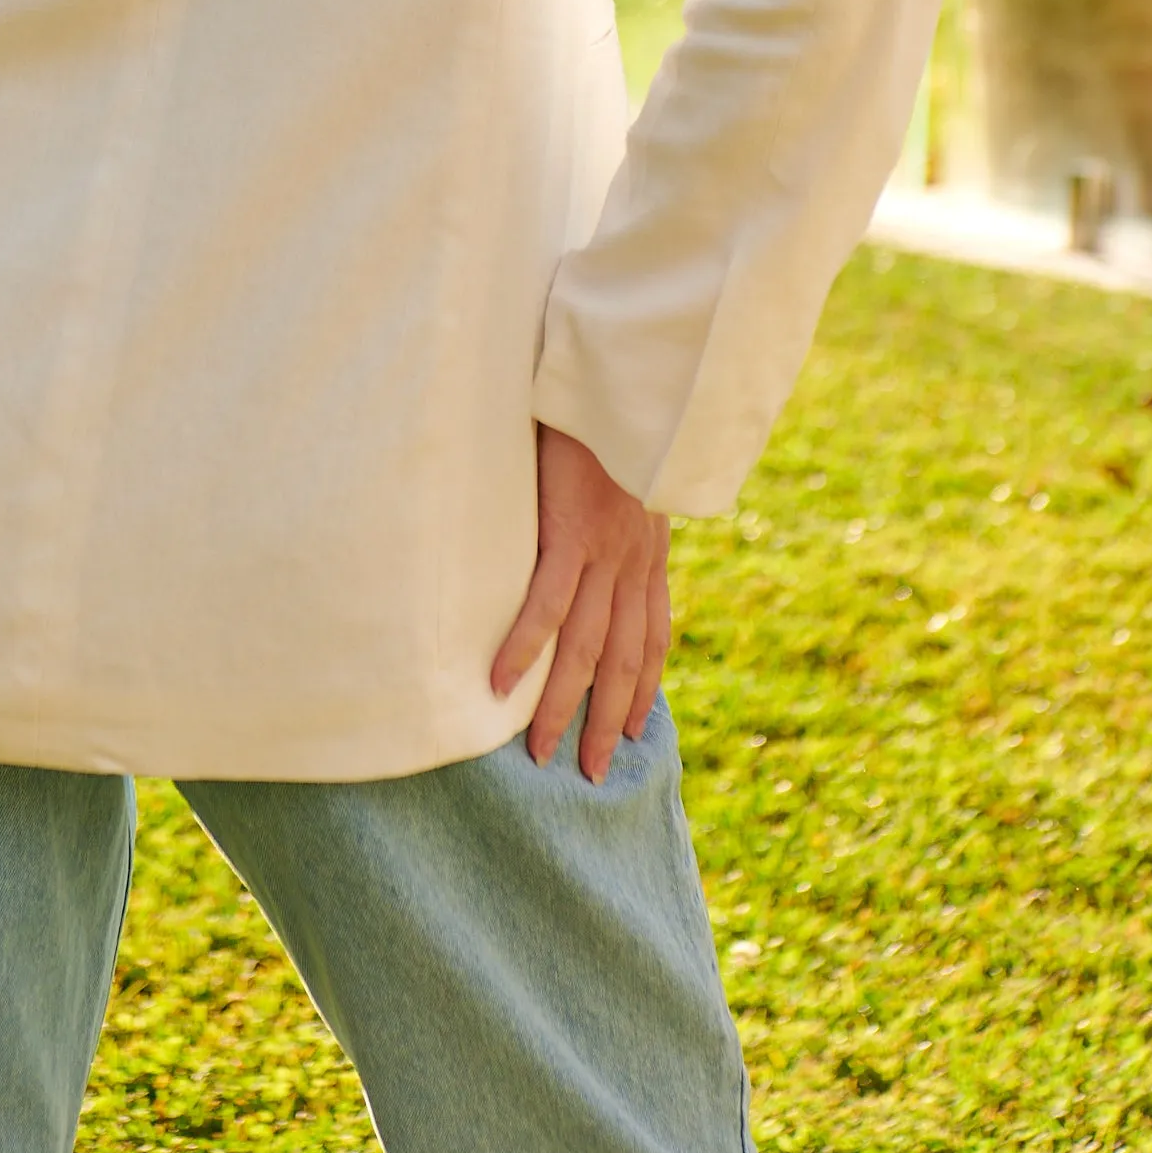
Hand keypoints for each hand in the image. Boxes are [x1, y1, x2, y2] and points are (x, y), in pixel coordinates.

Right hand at [490, 426, 670, 781]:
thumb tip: (602, 522)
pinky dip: (524, 648)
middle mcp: (635, 561)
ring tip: (543, 751)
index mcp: (650, 549)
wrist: (621, 380)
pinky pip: (546, 604)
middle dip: (608, 720)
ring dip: (565, 705)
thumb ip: (622, 505)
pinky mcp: (570, 532)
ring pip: (587, 647)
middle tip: (589, 772)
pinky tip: (499, 684)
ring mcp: (605, 550)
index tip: (634, 730)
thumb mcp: (631, 471)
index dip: (644, 687)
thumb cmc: (612, 417)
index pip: (652, 634)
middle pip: (624, 660)